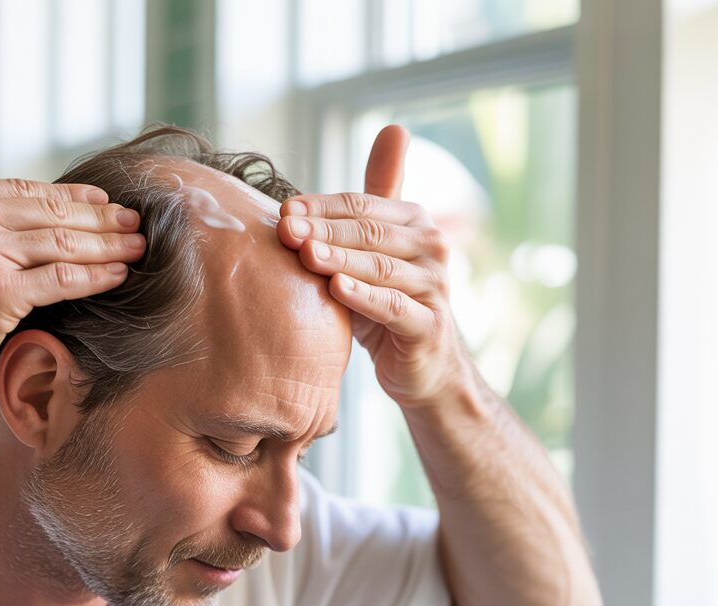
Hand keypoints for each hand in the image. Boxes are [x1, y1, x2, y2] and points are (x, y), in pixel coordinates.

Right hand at [0, 130, 145, 405]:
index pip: (24, 190)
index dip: (69, 196)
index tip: (101, 202)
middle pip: (51, 213)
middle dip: (100, 218)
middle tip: (136, 222)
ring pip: (63, 244)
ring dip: (109, 245)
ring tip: (139, 246)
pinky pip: (62, 280)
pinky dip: (96, 277)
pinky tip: (120, 276)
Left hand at [277, 125, 465, 407]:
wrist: (422, 367)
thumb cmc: (387, 305)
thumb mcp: (373, 253)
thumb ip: (370, 204)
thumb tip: (393, 127)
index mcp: (414, 223)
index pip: (361, 205)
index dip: (321, 206)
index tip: (284, 210)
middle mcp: (430, 247)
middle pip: (369, 232)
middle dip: (323, 229)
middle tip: (284, 229)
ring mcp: (434, 286)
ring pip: (380, 267)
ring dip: (340, 258)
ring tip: (305, 253)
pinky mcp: (428, 325)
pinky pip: (392, 307)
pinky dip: (363, 297)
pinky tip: (336, 288)